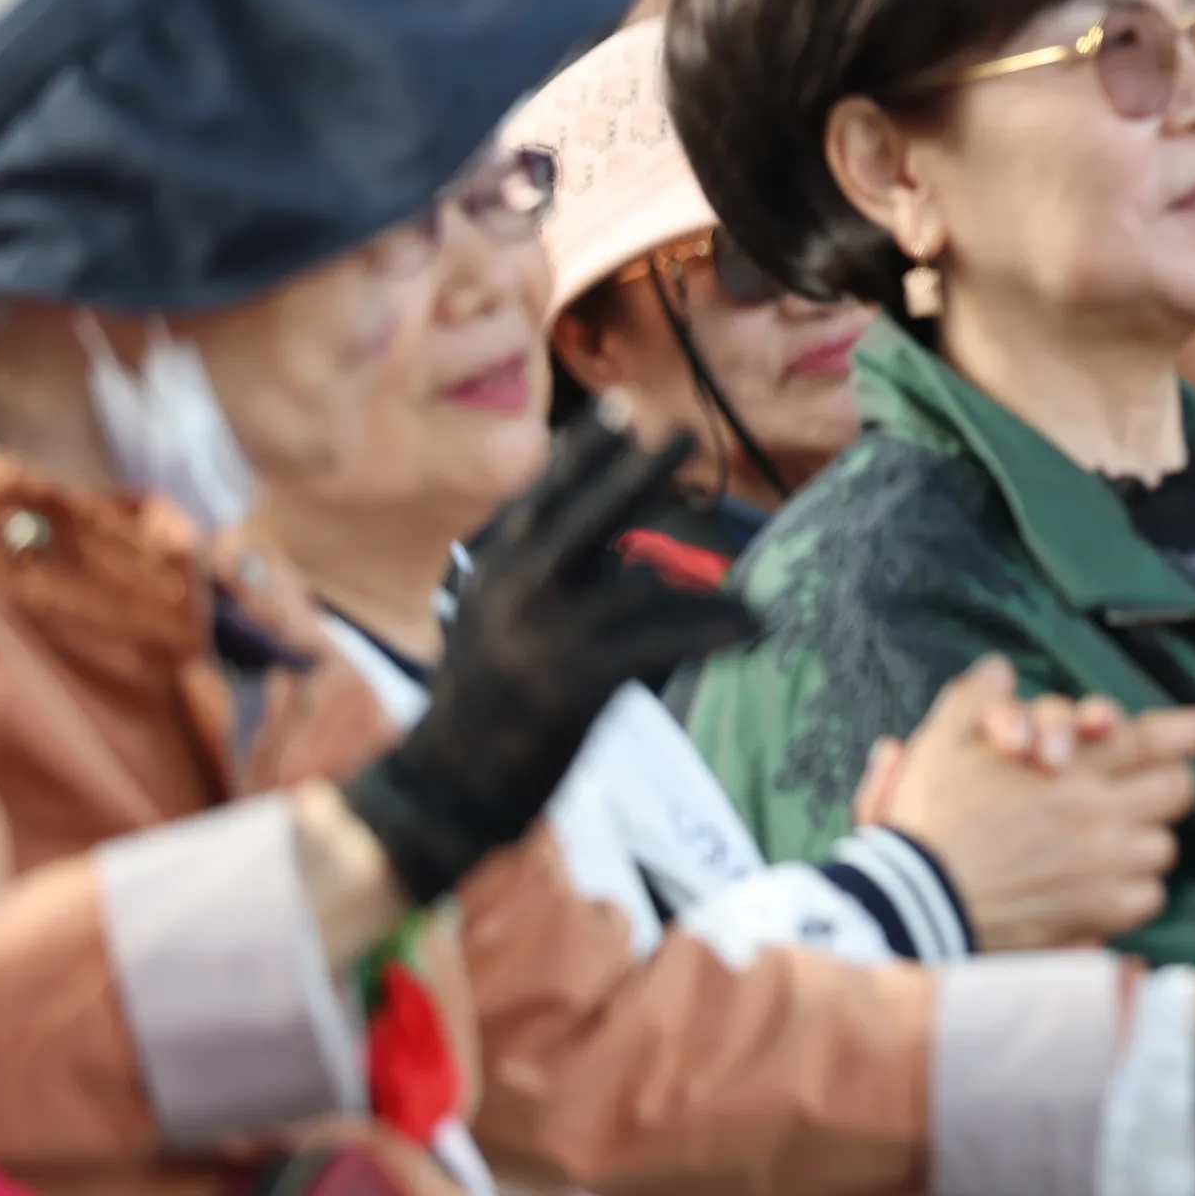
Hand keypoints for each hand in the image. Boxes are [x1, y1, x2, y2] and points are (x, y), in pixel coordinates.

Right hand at [340, 422, 760, 905]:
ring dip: (698, 586)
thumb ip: (546, 585)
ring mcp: (540, 635)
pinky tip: (752, 626)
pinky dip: (708, 632)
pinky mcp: (572, 682)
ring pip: (631, 586)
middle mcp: (511, 592)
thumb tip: (633, 559)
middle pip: (579, 517)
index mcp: (490, 573)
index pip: (540, 497)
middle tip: (681, 431)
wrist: (442, 787)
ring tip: (747, 586)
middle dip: (632, 473)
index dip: (582, 453)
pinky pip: (656, 643)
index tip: (621, 408)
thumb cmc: (476, 710)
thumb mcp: (491, 629)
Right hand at [851, 659, 1194, 951]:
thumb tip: (1000, 670)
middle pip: (1177, 790)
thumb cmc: (929, 822)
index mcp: (1071, 765)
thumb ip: (976, 701)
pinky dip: (1132, 892)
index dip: (1189, 730)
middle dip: (1164, 786)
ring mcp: (1106, 864)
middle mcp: (1100, 812)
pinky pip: (1149, 897)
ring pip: (1164, 846)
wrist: (917, 904)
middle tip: (1143, 793)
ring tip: (1110, 843)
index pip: (1150, 737)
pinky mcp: (1101, 912)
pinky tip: (1102, 887)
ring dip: (1144, 841)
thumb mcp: (941, 745)